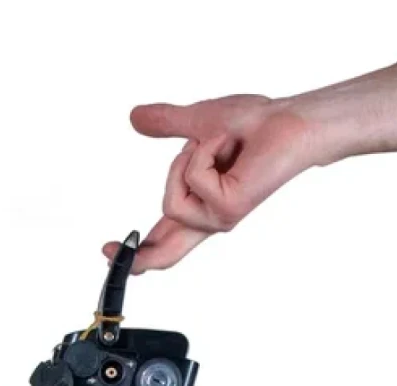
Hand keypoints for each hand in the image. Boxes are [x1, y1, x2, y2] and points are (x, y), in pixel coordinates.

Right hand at [105, 95, 324, 270]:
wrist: (289, 121)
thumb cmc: (258, 124)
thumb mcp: (197, 122)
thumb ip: (166, 123)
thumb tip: (137, 117)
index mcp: (198, 204)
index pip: (164, 236)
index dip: (135, 251)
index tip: (108, 252)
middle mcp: (207, 217)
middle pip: (165, 254)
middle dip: (137, 257)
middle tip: (108, 252)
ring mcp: (218, 217)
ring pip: (171, 200)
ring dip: (187, 160)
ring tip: (215, 145)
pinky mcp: (228, 210)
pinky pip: (194, 179)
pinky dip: (206, 150)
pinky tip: (227, 145)